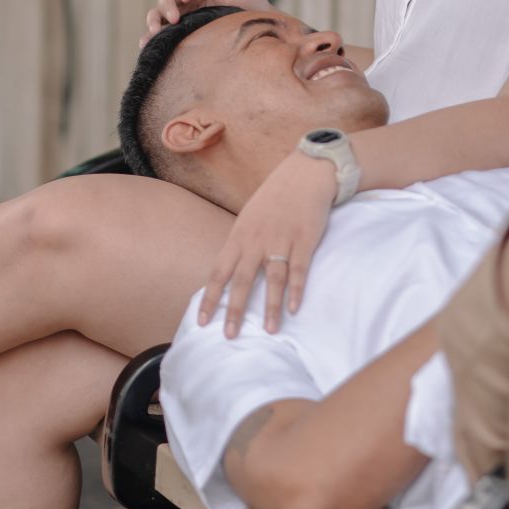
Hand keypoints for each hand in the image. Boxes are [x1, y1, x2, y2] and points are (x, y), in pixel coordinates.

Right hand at [144, 0, 269, 40]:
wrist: (256, 28)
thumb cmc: (251, 1)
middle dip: (166, 6)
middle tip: (174, 18)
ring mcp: (183, 12)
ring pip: (160, 13)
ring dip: (154, 21)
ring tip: (153, 33)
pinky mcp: (181, 28)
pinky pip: (163, 31)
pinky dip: (152, 37)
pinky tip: (145, 45)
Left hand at [197, 152, 336, 333]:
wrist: (306, 172)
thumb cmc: (276, 196)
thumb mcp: (250, 216)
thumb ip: (241, 243)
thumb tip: (230, 270)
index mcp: (240, 235)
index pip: (219, 271)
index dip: (210, 298)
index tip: (201, 322)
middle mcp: (257, 240)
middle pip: (242, 280)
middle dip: (235, 310)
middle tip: (230, 336)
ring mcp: (282, 240)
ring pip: (273, 279)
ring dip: (271, 307)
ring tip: (270, 331)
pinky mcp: (305, 240)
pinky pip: (299, 270)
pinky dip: (296, 290)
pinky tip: (294, 309)